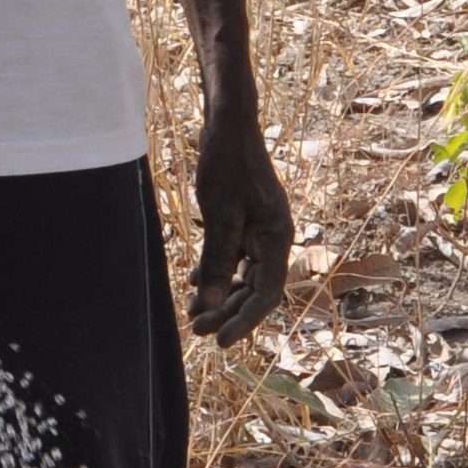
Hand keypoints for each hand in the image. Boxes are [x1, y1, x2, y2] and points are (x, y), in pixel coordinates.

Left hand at [186, 108, 292, 344]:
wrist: (229, 125)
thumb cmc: (228, 165)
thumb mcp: (219, 217)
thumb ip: (215, 263)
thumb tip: (206, 306)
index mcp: (277, 239)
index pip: (266, 295)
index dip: (243, 322)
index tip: (218, 342)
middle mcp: (274, 239)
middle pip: (254, 290)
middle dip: (225, 312)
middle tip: (194, 329)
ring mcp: (261, 231)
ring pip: (243, 277)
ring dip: (219, 295)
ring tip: (190, 312)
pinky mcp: (246, 222)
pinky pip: (235, 259)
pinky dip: (216, 273)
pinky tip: (192, 282)